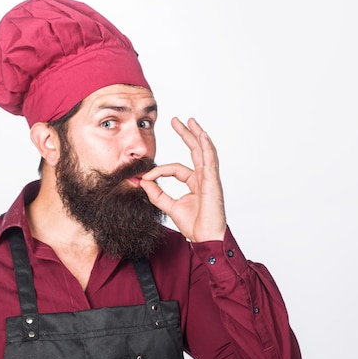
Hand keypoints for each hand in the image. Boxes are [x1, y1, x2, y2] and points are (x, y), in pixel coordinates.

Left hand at [140, 117, 226, 241]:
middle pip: (195, 150)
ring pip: (204, 151)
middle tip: (176, 120)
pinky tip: (202, 135)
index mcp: (195, 183)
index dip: (159, 171)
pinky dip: (206, 147)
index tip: (145, 176)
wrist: (205, 238)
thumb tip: (144, 182)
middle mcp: (203, 178)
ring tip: (191, 121)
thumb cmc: (195, 226)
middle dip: (186, 134)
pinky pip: (210, 160)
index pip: (175, 168)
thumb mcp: (170, 207)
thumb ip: (158, 195)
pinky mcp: (213, 182)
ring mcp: (210, 179)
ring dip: (197, 135)